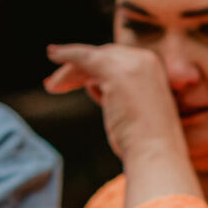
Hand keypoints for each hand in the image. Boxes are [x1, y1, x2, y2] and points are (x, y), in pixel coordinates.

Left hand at [45, 42, 190, 168]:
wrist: (156, 153)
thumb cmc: (147, 144)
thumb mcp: (136, 111)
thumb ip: (122, 96)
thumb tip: (98, 89)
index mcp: (153, 69)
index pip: (118, 61)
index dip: (95, 70)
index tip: (80, 83)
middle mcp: (145, 60)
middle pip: (103, 56)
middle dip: (79, 69)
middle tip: (57, 84)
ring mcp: (132, 64)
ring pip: (91, 58)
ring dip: (69, 71)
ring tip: (51, 86)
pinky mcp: (115, 71)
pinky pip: (84, 57)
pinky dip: (66, 53)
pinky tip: (52, 53)